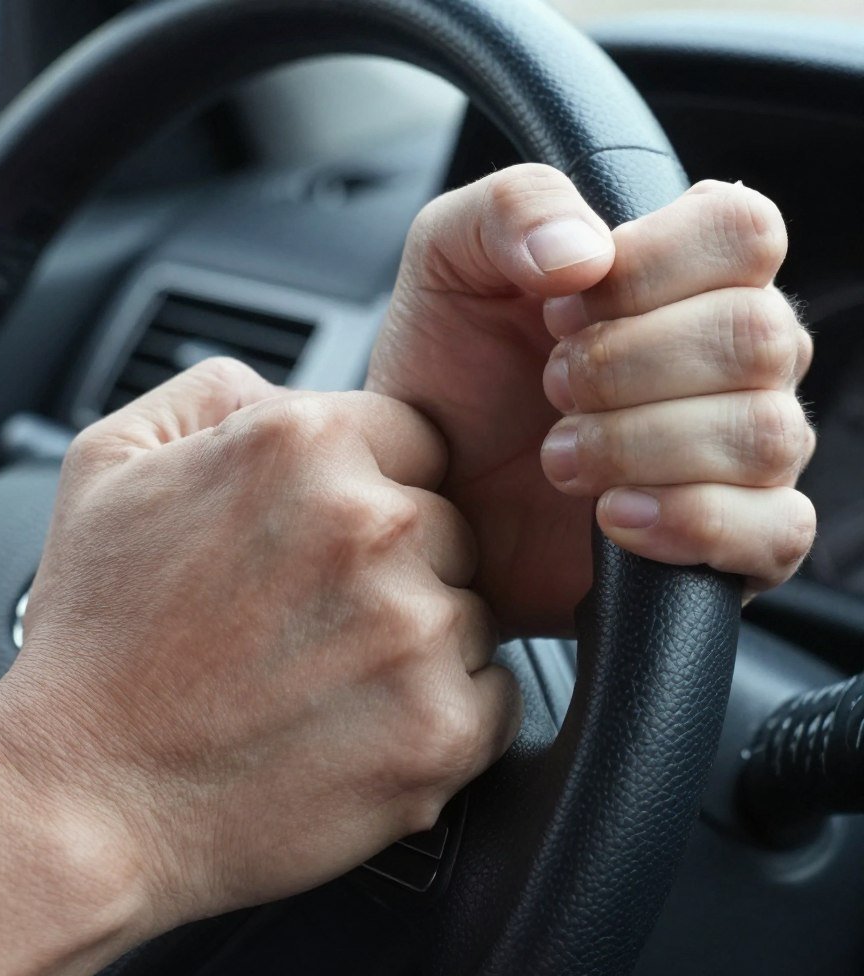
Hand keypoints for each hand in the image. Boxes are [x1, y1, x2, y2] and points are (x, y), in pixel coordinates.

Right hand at [0, 358, 517, 934]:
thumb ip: (212, 393)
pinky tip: (360, 726)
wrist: (84, 796)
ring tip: (325, 679)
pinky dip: (444, 711)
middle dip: (400, 564)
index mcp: (303, 446)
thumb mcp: (109, 463)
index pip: (414, 439)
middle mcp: (372, 524)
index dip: (377, 488)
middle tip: (316, 617)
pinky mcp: (440, 730)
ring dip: (419, 642)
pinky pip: (494, 695)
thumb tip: (283, 390)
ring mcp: (413, 630)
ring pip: (472, 610)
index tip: (336, 538)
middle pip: (449, 524)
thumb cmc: (95, 639)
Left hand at [368, 167, 815, 636]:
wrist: (427, 486)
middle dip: (627, 367)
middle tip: (549, 387)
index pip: (744, 232)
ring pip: (766, 434)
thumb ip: (512, 210)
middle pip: (758, 338)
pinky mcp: (735, 537)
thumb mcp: (448, 262)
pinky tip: (612, 516)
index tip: (560, 306)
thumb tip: (588, 250)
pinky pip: (776, 529)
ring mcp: (744, 451)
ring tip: (558, 457)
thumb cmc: (450, 373)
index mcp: (686, 274)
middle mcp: (735, 358)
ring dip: (639, 444)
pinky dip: (691, 522)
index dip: (651, 268)